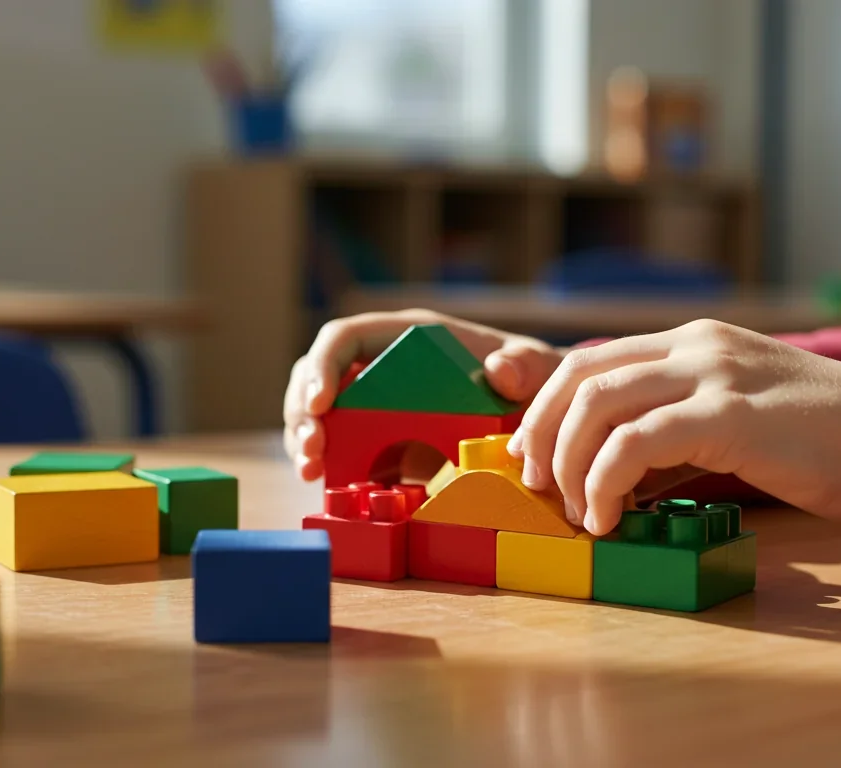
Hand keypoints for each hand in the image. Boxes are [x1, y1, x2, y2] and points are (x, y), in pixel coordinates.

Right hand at [284, 310, 563, 480]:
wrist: (537, 415)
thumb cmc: (532, 380)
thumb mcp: (537, 369)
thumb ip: (524, 365)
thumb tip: (498, 369)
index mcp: (406, 337)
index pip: (345, 338)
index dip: (323, 365)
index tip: (321, 403)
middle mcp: (381, 364)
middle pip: (317, 376)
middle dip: (303, 411)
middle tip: (311, 451)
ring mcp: (374, 402)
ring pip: (318, 413)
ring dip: (306, 440)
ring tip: (311, 472)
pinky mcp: (378, 438)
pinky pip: (340, 447)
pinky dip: (327, 466)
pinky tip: (325, 486)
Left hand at [506, 320, 840, 534]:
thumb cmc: (829, 441)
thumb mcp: (739, 420)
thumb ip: (679, 431)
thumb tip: (618, 471)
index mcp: (695, 341)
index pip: (593, 359)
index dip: (545, 403)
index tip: (528, 452)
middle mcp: (696, 345)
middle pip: (581, 375)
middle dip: (542, 431)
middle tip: (535, 485)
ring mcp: (712, 373)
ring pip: (598, 404)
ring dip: (568, 462)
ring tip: (575, 510)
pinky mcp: (728, 413)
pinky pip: (636, 442)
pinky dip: (606, 480)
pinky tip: (611, 518)